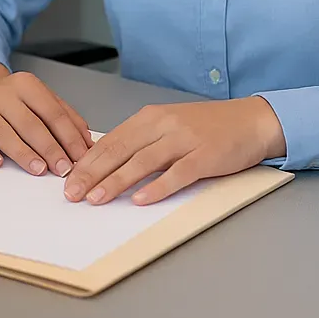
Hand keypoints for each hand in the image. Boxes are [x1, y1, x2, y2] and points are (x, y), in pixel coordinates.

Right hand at [0, 61, 91, 175]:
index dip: (68, 136)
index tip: (80, 157)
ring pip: (4, 132)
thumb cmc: (16, 101)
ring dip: (23, 153)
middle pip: (30, 124)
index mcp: (26, 85)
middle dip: (50, 148)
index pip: (52, 112)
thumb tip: (87, 142)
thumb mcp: (42, 100)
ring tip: (39, 169)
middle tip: (63, 168)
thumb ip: (66, 118)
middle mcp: (2, 93)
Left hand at [62, 98, 285, 205]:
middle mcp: (164, 125)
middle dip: (92, 174)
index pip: (110, 141)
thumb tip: (107, 164)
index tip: (67, 180)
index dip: (87, 161)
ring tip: (96, 199)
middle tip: (72, 194)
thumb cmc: (208, 127)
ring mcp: (185, 140)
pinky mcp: (205, 156)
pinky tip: (140, 200)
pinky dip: (157, 187)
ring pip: (142, 162)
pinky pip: (177, 174)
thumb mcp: (169, 125)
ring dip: (116, 181)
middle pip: (120, 151)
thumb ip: (141, 140)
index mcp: (150, 117)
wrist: (251, 120)